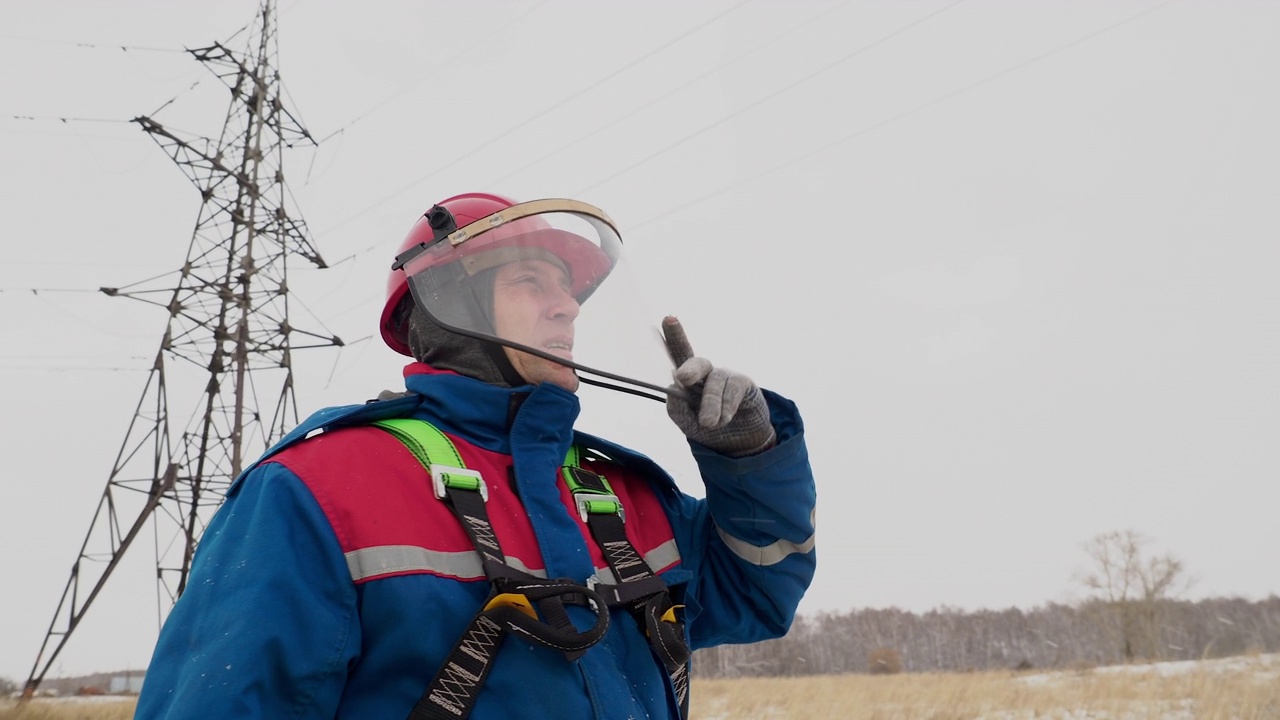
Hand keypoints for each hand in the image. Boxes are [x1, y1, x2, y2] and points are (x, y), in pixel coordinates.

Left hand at [661, 316, 775, 456]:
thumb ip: (676, 409)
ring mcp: (726, 376)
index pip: (678, 354)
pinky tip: (724, 418)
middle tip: (683, 377)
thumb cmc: (708, 427)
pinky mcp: (744, 384)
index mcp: (688, 379)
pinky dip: (727, 406)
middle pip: (698, 362)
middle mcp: (707, 373)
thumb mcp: (687, 424)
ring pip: (715, 382)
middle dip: (690, 367)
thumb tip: (673, 388)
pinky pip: (733, 389)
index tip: (667, 318)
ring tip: (709, 423)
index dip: (673, 336)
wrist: (737, 443)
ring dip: (711, 404)